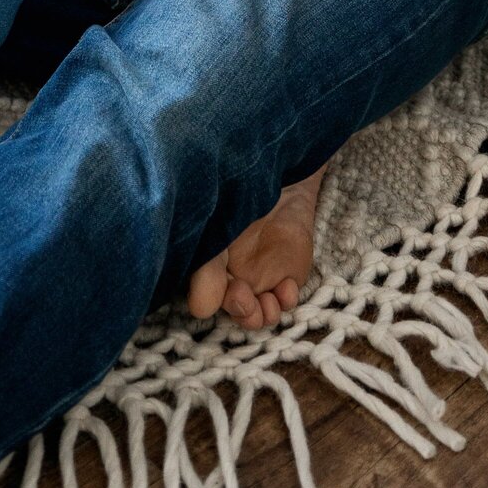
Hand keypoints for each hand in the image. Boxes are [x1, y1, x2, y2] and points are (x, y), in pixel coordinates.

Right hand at [186, 164, 325, 329]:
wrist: (280, 172)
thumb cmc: (240, 191)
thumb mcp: (220, 217)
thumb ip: (208, 260)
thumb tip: (202, 307)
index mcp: (206, 261)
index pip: (200, 290)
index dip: (206, 298)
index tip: (216, 292)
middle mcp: (230, 276)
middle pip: (231, 307)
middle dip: (239, 310)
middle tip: (244, 298)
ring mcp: (260, 279)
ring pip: (257, 313)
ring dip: (262, 316)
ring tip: (268, 304)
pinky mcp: (286, 278)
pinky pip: (285, 301)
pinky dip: (286, 300)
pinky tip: (287, 286)